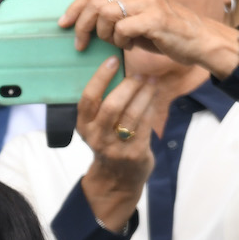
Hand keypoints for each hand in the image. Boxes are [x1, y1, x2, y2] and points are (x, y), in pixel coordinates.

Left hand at [58, 0, 238, 76]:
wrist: (196, 41)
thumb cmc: (163, 34)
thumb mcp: (134, 21)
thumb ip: (114, 17)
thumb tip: (84, 23)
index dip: (75, 7)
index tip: (62, 24)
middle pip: (96, 3)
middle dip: (82, 26)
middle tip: (80, 44)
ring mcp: (148, 2)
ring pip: (107, 15)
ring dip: (104, 34)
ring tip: (116, 43)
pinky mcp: (155, 18)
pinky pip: (123, 29)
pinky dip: (121, 41)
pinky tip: (130, 46)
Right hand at [75, 57, 156, 227]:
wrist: (116, 179)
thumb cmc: (108, 144)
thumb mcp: (96, 127)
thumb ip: (101, 105)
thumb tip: (118, 68)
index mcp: (83, 127)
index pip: (88, 99)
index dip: (100, 77)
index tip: (113, 60)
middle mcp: (96, 137)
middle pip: (112, 105)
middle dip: (128, 85)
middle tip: (139, 73)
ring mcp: (115, 147)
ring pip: (132, 114)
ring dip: (145, 93)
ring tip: (152, 80)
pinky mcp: (134, 153)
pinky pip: (146, 124)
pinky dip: (152, 106)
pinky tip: (155, 96)